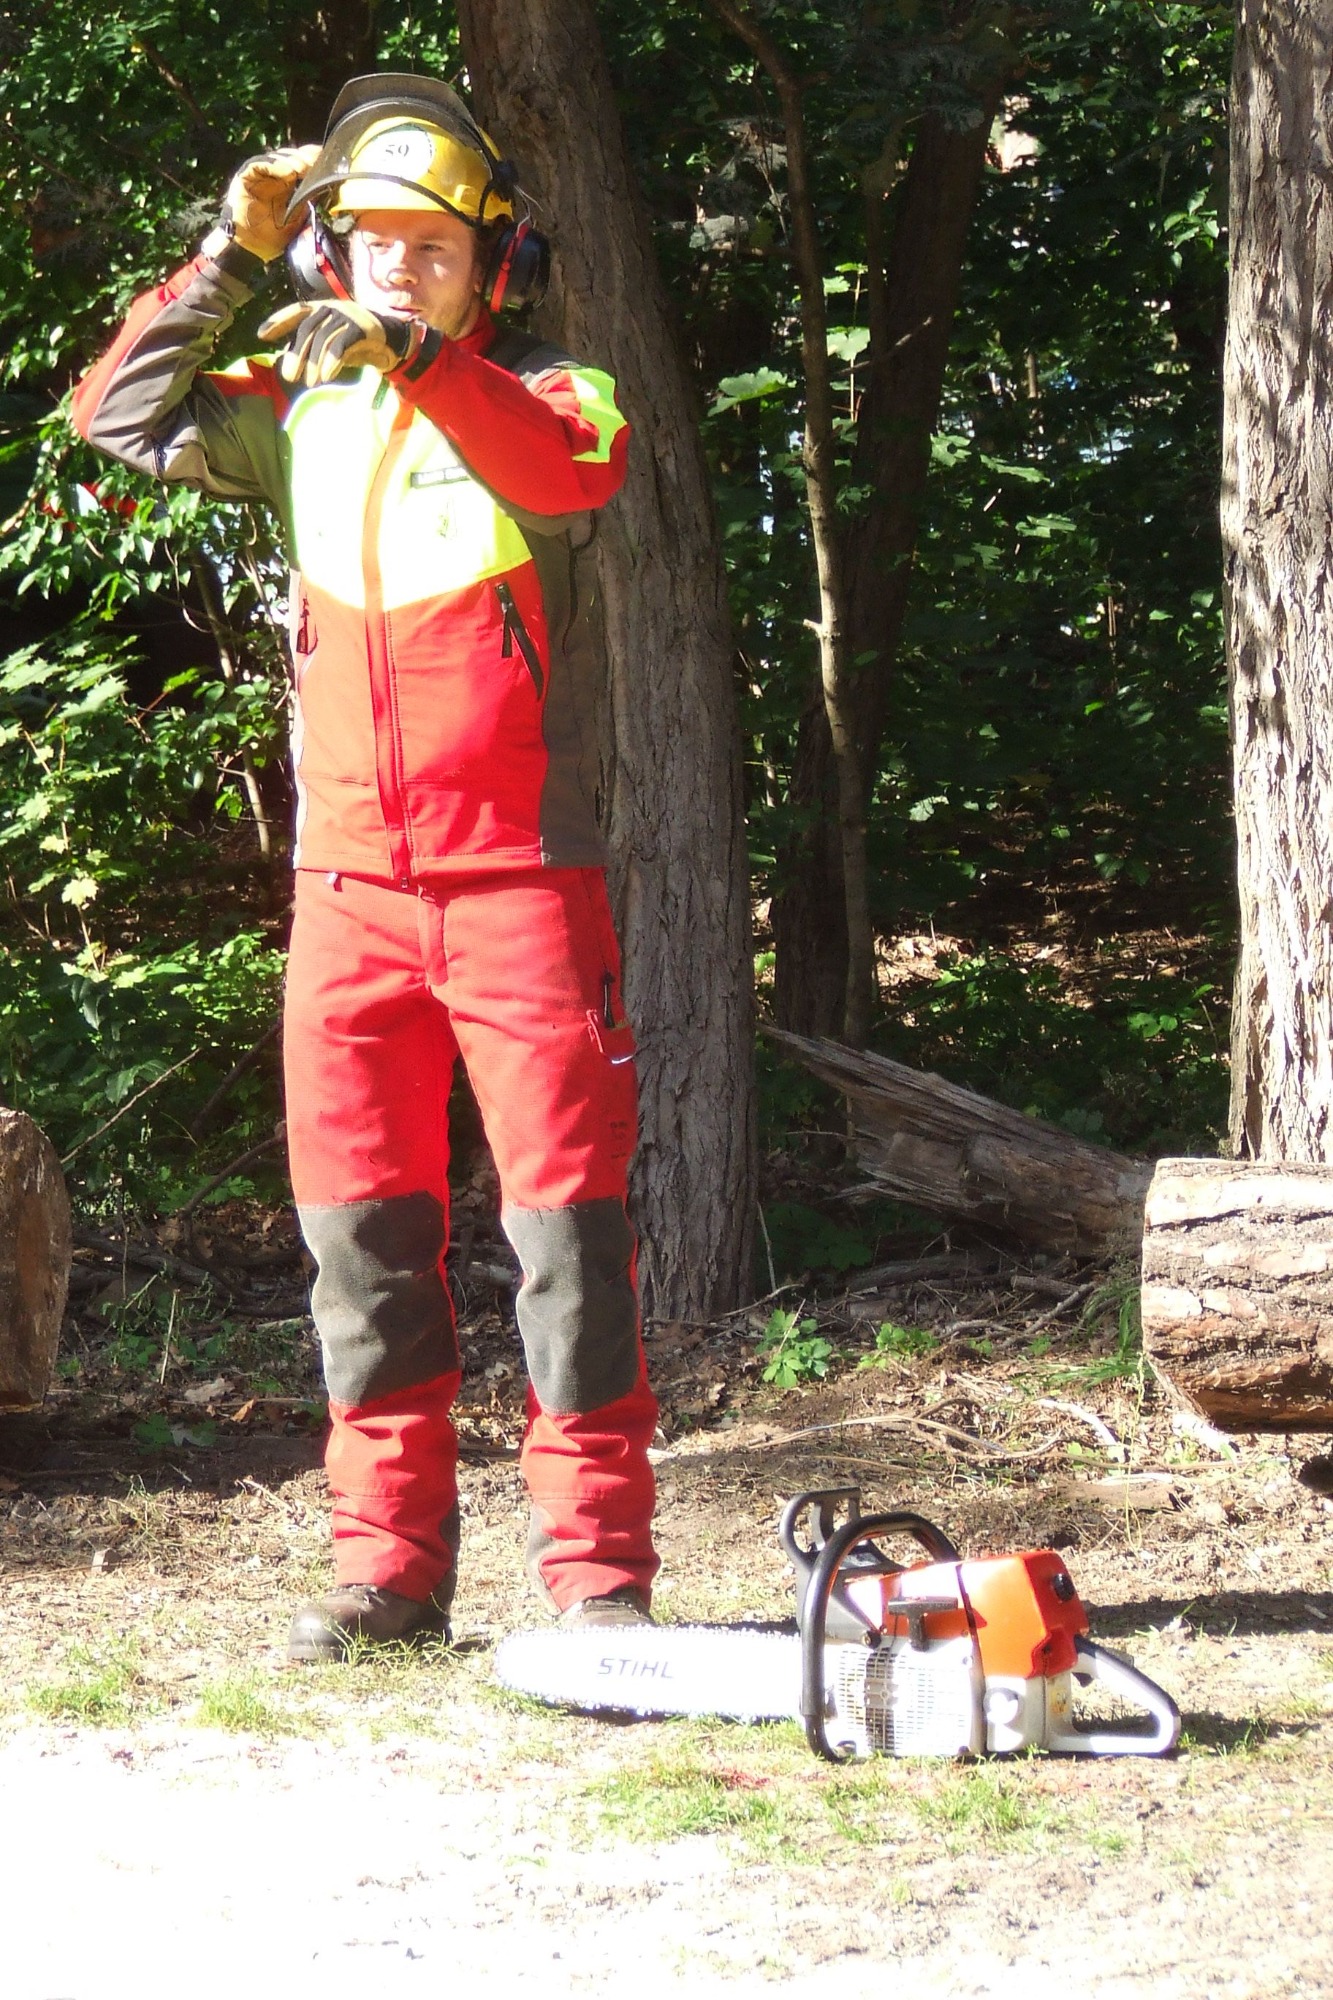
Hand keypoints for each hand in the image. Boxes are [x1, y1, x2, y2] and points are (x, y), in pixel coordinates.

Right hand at [220, 145, 321, 261]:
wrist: (250, 248)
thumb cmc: (271, 237)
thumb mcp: (297, 218)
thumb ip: (307, 201)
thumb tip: (324, 186)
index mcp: (285, 184)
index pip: (298, 164)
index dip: (310, 158)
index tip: (325, 159)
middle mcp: (271, 176)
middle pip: (289, 158)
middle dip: (304, 158)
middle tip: (316, 161)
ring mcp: (258, 175)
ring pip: (276, 159)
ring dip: (292, 161)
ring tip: (304, 168)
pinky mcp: (245, 176)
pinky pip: (259, 164)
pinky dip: (275, 166)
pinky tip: (289, 173)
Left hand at [257, 300, 421, 385]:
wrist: (391, 340)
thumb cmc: (355, 343)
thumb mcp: (329, 343)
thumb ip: (310, 347)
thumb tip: (285, 361)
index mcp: (322, 308)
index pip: (296, 311)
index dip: (278, 321)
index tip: (262, 335)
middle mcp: (332, 308)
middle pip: (308, 329)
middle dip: (296, 354)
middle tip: (289, 377)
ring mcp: (348, 316)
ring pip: (324, 338)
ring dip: (314, 363)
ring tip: (310, 382)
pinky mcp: (362, 328)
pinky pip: (342, 344)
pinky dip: (332, 361)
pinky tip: (326, 376)